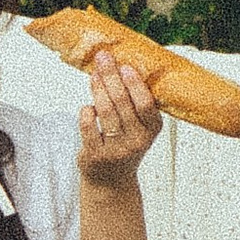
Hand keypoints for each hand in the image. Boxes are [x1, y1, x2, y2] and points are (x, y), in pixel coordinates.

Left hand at [79, 44, 161, 189]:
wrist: (111, 180)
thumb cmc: (125, 144)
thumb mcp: (139, 126)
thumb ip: (134, 102)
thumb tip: (120, 65)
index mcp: (152, 129)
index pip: (146, 104)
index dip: (135, 84)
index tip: (125, 66)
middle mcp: (137, 140)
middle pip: (123, 103)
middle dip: (111, 77)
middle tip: (103, 59)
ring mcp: (116, 149)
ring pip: (105, 111)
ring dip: (98, 89)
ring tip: (94, 75)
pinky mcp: (96, 154)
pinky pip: (88, 124)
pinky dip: (86, 111)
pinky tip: (88, 107)